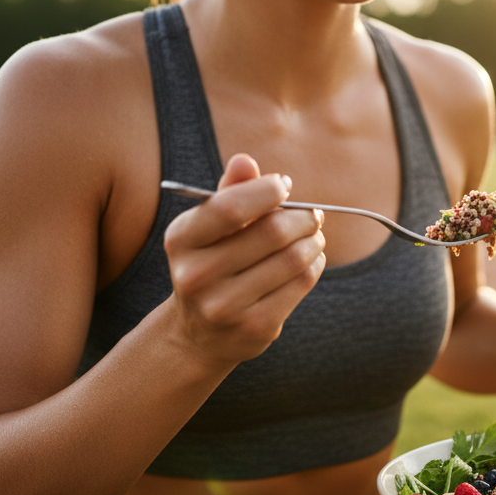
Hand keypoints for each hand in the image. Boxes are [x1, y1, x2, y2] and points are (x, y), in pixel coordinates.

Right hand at [162, 154, 325, 364]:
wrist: (200, 334)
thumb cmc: (211, 263)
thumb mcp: (209, 228)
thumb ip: (229, 192)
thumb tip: (245, 161)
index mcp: (181, 240)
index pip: (230, 207)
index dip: (266, 191)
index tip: (283, 185)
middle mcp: (196, 275)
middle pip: (271, 233)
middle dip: (303, 217)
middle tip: (313, 214)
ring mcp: (225, 306)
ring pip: (293, 259)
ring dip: (313, 240)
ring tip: (314, 235)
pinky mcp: (254, 328)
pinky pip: (301, 284)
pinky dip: (314, 264)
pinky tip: (310, 259)